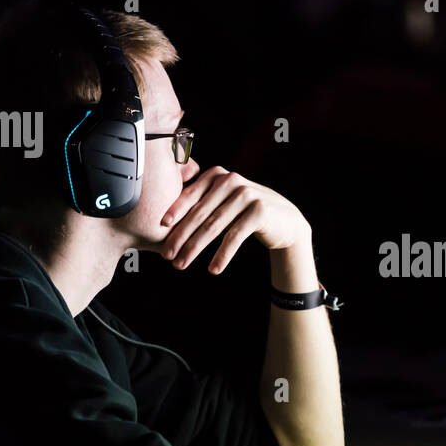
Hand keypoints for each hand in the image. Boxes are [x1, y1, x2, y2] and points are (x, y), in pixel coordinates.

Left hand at [160, 167, 310, 272]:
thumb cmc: (247, 213)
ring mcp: (246, 195)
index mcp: (218, 175)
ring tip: (181, 264)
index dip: (174, 213)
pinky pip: (234, 236)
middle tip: (167, 255)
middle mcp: (231, 181)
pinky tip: (213, 269)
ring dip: (195, 248)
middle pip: (199, 213)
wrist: (285, 220)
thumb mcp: (224, 201)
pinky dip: (222, 255)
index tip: (160, 230)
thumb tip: (166, 220)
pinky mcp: (259, 211)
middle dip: (180, 236)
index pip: (190, 195)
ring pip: (213, 226)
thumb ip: (202, 200)